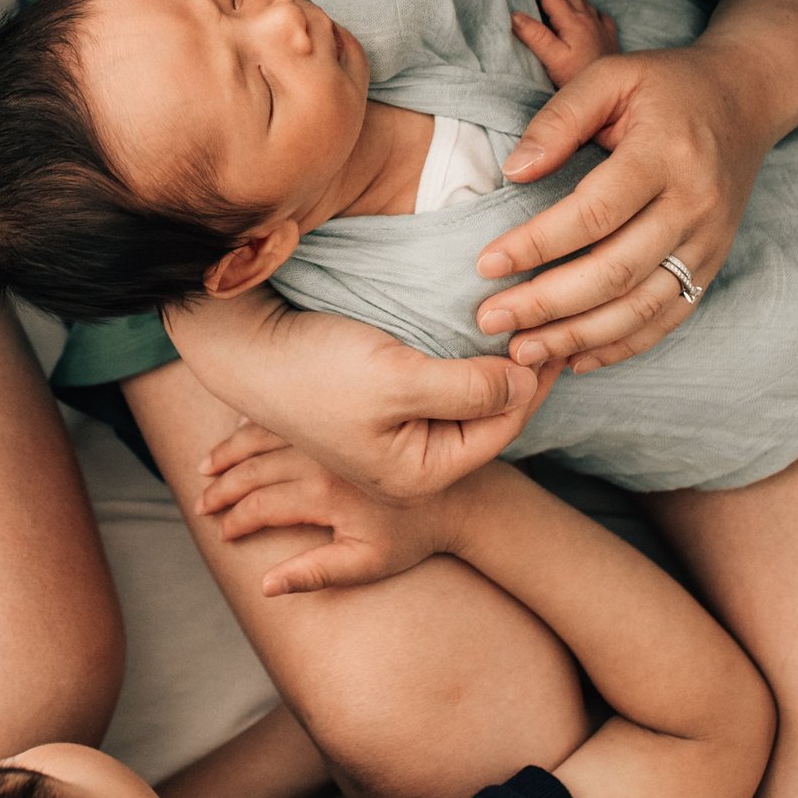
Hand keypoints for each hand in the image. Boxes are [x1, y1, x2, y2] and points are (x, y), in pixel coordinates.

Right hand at [172, 293, 552, 500]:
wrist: (246, 347)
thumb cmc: (315, 370)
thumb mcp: (400, 380)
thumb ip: (468, 387)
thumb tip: (526, 378)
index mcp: (418, 474)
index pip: (501, 429)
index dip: (532, 383)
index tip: (552, 336)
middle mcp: (411, 463)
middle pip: (486, 417)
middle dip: (517, 374)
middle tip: (547, 324)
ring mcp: (396, 435)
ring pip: (465, 399)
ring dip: (492, 364)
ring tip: (522, 324)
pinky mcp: (383, 405)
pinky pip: (440, 385)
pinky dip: (462, 359)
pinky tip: (477, 329)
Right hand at [196, 429, 470, 596]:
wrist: (459, 490)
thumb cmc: (415, 534)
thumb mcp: (369, 563)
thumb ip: (315, 573)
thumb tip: (264, 585)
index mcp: (320, 493)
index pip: (261, 504)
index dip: (235, 520)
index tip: (219, 532)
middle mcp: (319, 457)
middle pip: (255, 468)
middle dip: (223, 486)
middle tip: (201, 501)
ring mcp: (330, 432)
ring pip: (265, 437)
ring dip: (232, 452)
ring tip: (206, 466)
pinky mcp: (344, 415)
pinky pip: (289, 415)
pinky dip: (260, 422)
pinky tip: (244, 424)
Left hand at [475, 41, 771, 373]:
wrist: (745, 100)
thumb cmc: (665, 85)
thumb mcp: (611, 76)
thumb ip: (559, 119)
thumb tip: (513, 172)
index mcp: (665, 155)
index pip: (594, 212)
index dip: (537, 243)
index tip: (485, 263)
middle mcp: (694, 206)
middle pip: (615, 271)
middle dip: (547, 304)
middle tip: (489, 320)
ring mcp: (708, 242)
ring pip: (641, 308)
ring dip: (577, 336)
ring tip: (521, 351)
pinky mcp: (712, 264)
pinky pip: (668, 318)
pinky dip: (621, 345)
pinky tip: (574, 358)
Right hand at [511, 0, 619, 87]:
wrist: (610, 92)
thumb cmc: (579, 78)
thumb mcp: (553, 59)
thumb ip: (535, 35)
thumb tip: (515, 15)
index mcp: (572, 20)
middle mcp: (588, 18)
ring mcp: (600, 25)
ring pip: (581, 0)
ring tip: (550, 0)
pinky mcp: (609, 36)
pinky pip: (597, 13)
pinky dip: (585, 8)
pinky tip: (582, 14)